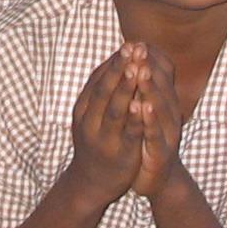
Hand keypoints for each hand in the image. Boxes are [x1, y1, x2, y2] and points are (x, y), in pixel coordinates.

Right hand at [69, 44, 144, 206]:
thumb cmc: (95, 142)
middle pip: (104, 90)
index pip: (97, 80)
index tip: (128, 44)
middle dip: (120, 69)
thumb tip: (115, 60)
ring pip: (115, 109)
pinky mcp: (120, 153)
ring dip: (126, 88)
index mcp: (83, 109)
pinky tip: (143, 103)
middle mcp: (90, 121)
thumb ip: (100, 91)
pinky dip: (135, 117)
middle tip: (132, 49)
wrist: (89, 183)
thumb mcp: (90, 115)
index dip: (114, 62)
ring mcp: (103, 138)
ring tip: (136, 69)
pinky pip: (128, 132)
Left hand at [132, 47, 183, 198]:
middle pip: (160, 86)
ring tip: (141, 70)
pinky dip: (149, 120)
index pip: (159, 75)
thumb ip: (144, 88)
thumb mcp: (146, 111)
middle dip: (147, 66)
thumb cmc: (148, 140)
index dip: (148, 58)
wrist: (158, 179)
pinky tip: (141, 107)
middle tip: (138, 47)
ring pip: (160, 107)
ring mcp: (167, 133)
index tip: (135, 40)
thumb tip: (137, 59)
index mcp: (163, 102)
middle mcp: (169, 114)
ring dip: (150, 87)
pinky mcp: (162, 152)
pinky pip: (155, 134)